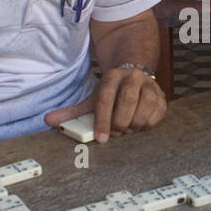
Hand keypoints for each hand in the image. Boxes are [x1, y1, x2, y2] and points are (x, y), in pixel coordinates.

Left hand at [44, 67, 166, 142]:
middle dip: (120, 121)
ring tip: (128, 129)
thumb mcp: (92, 98)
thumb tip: (48, 121)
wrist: (133, 71)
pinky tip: (140, 126)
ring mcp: (149, 84)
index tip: (101, 139)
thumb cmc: (112, 91)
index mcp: (112, 77)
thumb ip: (72, 112)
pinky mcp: (162, 95)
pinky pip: (159, 111)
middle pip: (128, 99)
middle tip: (116, 133)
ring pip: (146, 105)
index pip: (106, 98)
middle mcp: (132, 77)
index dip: (103, 120)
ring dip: (136, 123)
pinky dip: (149, 123)